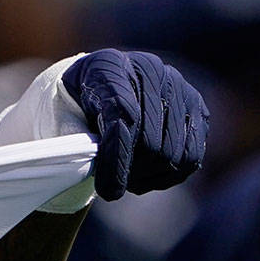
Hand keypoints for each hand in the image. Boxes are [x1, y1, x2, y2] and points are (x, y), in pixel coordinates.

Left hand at [62, 50, 208, 200]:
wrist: (101, 89)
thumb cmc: (76, 108)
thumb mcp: (62, 118)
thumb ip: (76, 139)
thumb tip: (94, 168)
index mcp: (108, 68)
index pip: (123, 117)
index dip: (117, 160)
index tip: (108, 192)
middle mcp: (150, 70)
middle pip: (151, 142)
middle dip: (131, 172)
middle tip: (114, 181)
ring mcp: (178, 88)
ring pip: (173, 154)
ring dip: (148, 175)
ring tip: (129, 173)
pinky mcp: (197, 109)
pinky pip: (191, 157)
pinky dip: (170, 175)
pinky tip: (149, 170)